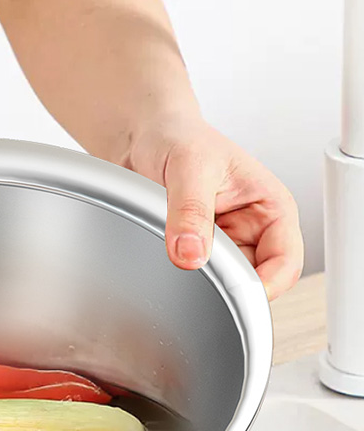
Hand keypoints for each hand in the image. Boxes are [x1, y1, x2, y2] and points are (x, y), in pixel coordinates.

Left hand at [126, 115, 304, 300]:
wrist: (144, 139)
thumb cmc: (179, 138)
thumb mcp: (189, 167)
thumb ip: (190, 212)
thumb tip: (192, 254)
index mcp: (270, 207)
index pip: (286, 262)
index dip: (265, 285)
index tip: (233, 293)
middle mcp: (250, 230)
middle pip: (250, 280)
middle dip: (224, 283)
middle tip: (193, 272)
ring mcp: (220, 244)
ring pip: (219, 283)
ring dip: (197, 277)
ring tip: (175, 249)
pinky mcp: (192, 251)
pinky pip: (190, 277)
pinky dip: (176, 274)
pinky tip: (160, 254)